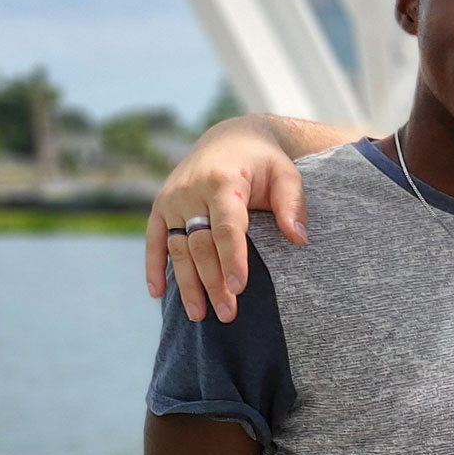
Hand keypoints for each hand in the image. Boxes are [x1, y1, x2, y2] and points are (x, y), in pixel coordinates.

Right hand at [145, 115, 309, 323]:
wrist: (229, 139)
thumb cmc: (264, 162)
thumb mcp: (286, 174)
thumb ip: (293, 205)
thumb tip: (299, 239)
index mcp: (223, 182)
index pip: (227, 228)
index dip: (232, 259)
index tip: (239, 288)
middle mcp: (191, 191)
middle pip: (202, 245)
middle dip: (213, 282)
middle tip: (227, 314)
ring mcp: (172, 199)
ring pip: (178, 248)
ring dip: (187, 284)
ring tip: (199, 316)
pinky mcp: (160, 206)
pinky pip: (154, 240)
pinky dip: (154, 266)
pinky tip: (158, 294)